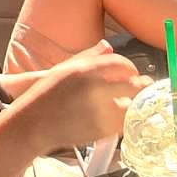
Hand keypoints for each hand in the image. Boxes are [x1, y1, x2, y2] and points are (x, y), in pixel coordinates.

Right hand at [20, 51, 149, 153]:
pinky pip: (123, 124)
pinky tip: (115, 117)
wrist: (33, 121)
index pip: (121, 63)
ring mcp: (99, 110)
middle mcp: (94, 88)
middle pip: (133, 85)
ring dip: (132, 105)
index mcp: (85, 69)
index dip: (131, 68)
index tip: (133, 73)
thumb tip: (108, 46)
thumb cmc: (47, 93)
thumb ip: (90, 56)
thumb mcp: (65, 68)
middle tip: (142, 89)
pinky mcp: (101, 130)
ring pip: (131, 107)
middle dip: (141, 87)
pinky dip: (123, 120)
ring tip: (126, 104)